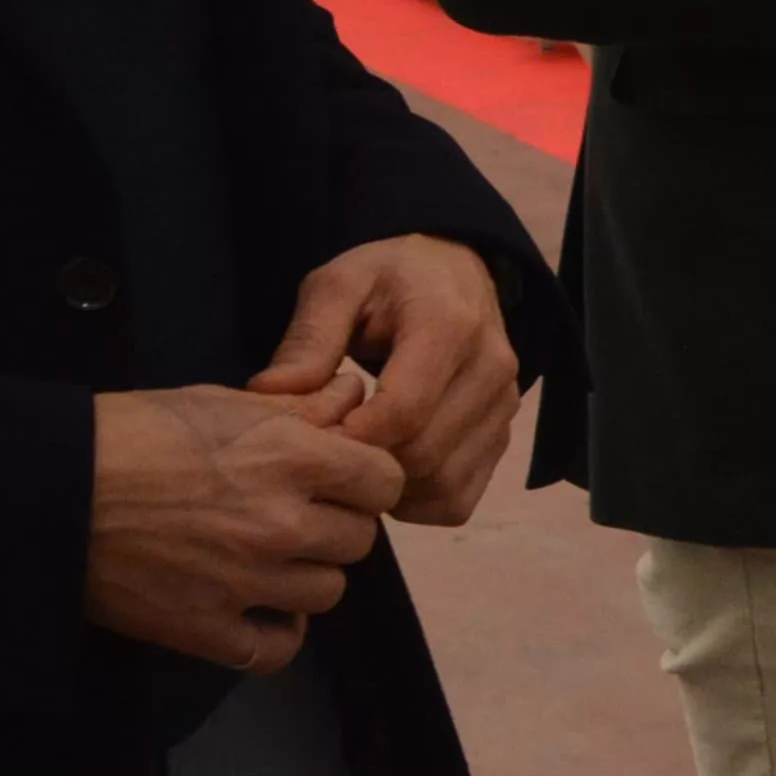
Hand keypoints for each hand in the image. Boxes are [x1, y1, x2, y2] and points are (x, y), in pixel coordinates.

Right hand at [86, 377, 405, 671]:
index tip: (341, 481)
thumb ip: (299, 408)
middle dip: (335, 525)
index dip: (366, 480)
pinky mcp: (205, 628)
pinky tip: (258, 609)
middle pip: (359, 540)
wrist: (49, 488)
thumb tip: (353, 397)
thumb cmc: (132, 433)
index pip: (384, 481)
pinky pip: (277, 649)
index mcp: (291, 459)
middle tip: (295, 515)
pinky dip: (275, 633)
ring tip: (268, 557)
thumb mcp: (221, 402)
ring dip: (307, 576)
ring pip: (327, 593)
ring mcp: (246, 582)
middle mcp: (281, 525)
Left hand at [253, 232, 523, 522]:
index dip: (351, 438)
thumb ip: (308, 339)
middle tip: (325, 453)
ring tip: (355, 462)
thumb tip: (271, 395)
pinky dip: (419, 502)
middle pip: (425, 454)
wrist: (453, 273)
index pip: (404, 410)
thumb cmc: (387, 278)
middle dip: (366, 465)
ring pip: (444, 483)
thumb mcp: (337, 286)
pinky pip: (460, 498)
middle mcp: (491, 369)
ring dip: (391, 489)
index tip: (311, 436)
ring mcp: (505, 407)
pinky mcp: (504, 435)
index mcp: (450, 325)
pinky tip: (388, 475)